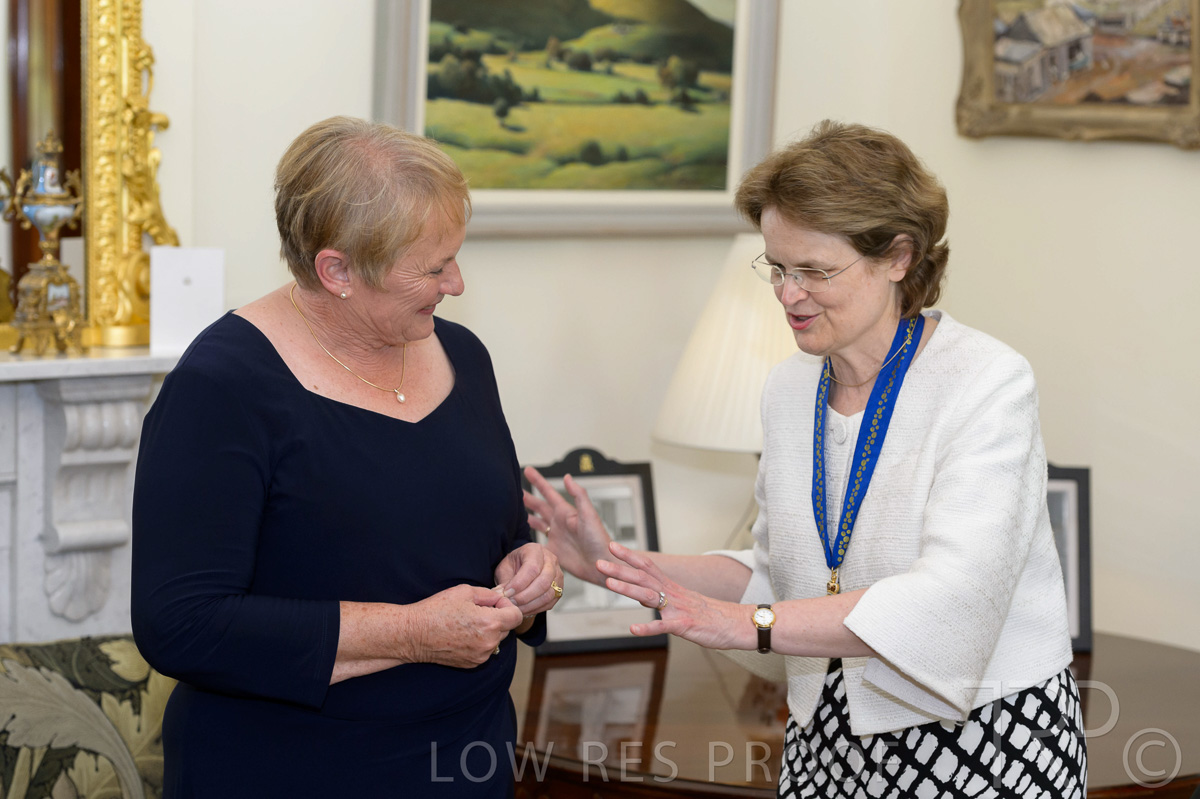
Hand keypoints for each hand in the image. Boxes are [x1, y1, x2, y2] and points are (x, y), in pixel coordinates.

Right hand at [407, 584, 524, 667]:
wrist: (414, 634)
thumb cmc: (437, 610)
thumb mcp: (464, 591)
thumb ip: (489, 594)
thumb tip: (500, 598)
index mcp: (490, 623)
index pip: (517, 615)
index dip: (507, 606)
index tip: (493, 602)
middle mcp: (488, 642)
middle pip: (507, 628)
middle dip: (497, 617)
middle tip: (476, 611)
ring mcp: (481, 656)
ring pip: (496, 640)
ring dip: (489, 630)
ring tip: (467, 623)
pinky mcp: (472, 664)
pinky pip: (485, 650)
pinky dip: (479, 641)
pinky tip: (462, 634)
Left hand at [494, 542, 563, 616]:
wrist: (522, 567)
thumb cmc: (514, 565)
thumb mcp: (504, 568)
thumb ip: (504, 581)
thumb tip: (500, 595)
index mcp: (535, 550)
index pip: (532, 568)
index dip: (519, 583)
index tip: (507, 593)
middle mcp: (550, 560)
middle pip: (543, 582)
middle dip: (525, 596)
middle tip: (511, 603)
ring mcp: (557, 575)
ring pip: (549, 594)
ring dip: (530, 605)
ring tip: (516, 608)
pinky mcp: (559, 589)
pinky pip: (550, 602)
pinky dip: (536, 609)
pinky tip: (524, 609)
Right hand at [524, 466, 611, 585]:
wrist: (600, 565)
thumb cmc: (599, 540)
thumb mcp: (589, 514)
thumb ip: (579, 495)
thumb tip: (568, 477)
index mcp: (566, 512)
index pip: (548, 493)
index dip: (538, 481)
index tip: (528, 470)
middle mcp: (559, 522)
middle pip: (539, 506)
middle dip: (528, 498)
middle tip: (514, 491)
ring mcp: (555, 536)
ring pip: (537, 522)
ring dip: (527, 516)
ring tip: (515, 511)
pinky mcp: (552, 551)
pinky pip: (537, 543)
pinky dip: (528, 538)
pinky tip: (521, 536)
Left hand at [599, 541, 751, 650]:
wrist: (737, 624)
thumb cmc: (711, 615)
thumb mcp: (684, 602)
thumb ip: (662, 598)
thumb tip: (641, 596)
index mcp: (672, 588)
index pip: (648, 566)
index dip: (629, 556)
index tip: (611, 546)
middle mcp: (673, 594)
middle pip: (643, 578)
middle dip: (620, 569)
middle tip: (599, 561)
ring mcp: (679, 609)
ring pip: (650, 596)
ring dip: (628, 589)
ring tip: (608, 583)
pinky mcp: (685, 626)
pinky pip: (665, 627)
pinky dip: (648, 628)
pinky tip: (633, 629)